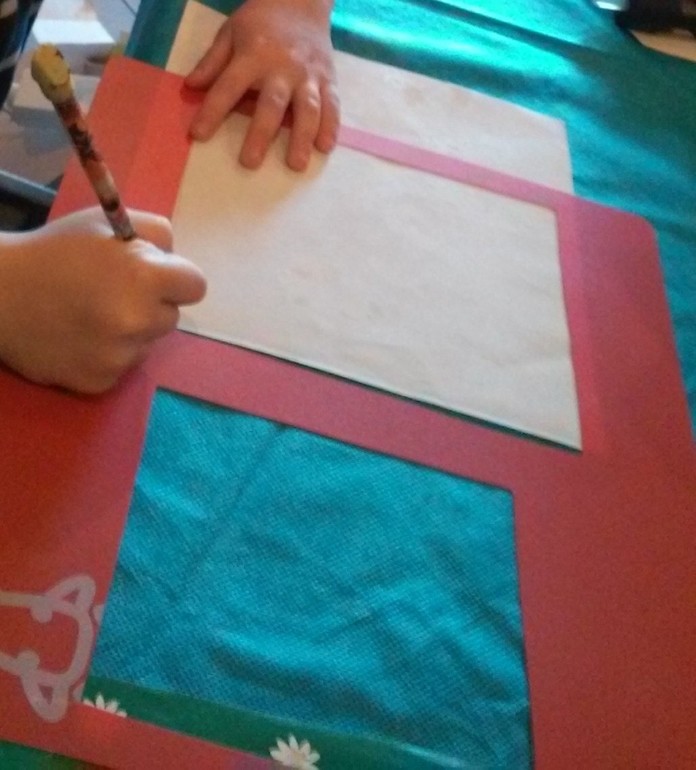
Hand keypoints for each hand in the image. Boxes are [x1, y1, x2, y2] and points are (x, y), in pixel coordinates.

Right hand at [0, 208, 205, 393]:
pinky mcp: (100, 382)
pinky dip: (107, 355)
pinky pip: (123, 367)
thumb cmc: (55, 252)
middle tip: (112, 293)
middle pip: (172, 316)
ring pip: (148, 343)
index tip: (155, 277)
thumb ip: (155, 234)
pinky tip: (80, 338)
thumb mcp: (106, 222)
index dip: (176, 279)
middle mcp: (138, 320)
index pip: (196, 286)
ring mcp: (119, 356)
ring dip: (130, 332)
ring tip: (91, 315)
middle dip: (151, 304)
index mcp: (145, 277)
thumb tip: (176, 260)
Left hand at [185, 0, 339, 171]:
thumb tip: (191, 87)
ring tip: (296, 164)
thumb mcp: (230, 33)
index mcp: (253, 54)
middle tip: (249, 163)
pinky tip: (325, 148)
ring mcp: (309, 75)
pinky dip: (331, 127)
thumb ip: (212, 62)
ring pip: (307, 109)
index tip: (198, 135)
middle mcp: (283, 67)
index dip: (212, 111)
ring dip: (302, 137)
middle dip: (260, 134)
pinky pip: (332, 105)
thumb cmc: (261, 20)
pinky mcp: (329, 79)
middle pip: (272, 104)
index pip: (229, 86)